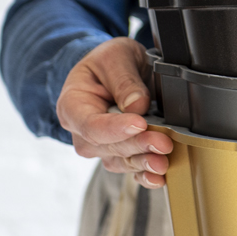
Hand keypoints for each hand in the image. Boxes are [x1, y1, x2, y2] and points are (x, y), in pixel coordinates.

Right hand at [56, 38, 172, 188]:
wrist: (115, 70)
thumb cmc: (108, 63)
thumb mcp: (115, 56)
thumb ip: (124, 79)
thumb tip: (137, 105)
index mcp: (73, 106)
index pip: (91, 125)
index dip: (115, 128)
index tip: (139, 123)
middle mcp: (83, 132)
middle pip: (108, 146)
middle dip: (137, 145)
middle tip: (162, 143)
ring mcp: (102, 146)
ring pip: (121, 161)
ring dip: (143, 163)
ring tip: (163, 162)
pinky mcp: (121, 153)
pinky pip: (131, 170)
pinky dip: (145, 175)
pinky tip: (159, 178)